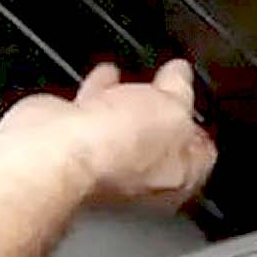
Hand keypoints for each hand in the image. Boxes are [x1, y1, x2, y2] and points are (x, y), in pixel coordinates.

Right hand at [0, 60, 217, 212]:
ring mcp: (100, 164)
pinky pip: (91, 112)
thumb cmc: (118, 149)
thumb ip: (180, 92)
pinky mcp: (70, 144)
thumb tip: (180, 77)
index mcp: (174, 180)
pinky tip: (105, 76)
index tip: (202, 109)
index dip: (201, 129)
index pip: (199, 156)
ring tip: (141, 79)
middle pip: (158, 141)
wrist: (54, 152)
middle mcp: (136, 180)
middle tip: (173, 91)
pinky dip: (99, 93)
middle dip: (164, 114)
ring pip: (122, 127)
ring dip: (130, 101)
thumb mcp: (173, 110)